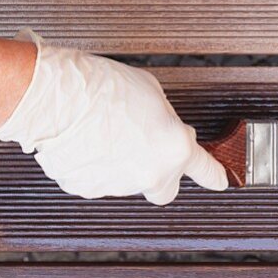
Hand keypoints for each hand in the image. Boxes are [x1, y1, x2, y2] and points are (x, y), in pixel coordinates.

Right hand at [0, 31, 227, 204]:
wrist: (57, 98)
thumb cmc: (102, 88)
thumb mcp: (152, 93)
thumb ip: (165, 120)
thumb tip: (162, 129)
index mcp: (174, 149)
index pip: (206, 171)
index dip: (214, 177)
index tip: (220, 181)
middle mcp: (150, 175)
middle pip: (165, 189)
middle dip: (161, 174)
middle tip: (146, 150)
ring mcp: (117, 187)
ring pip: (128, 182)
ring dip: (122, 163)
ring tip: (104, 130)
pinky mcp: (86, 189)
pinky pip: (97, 179)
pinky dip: (94, 165)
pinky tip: (86, 140)